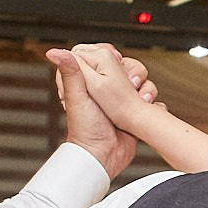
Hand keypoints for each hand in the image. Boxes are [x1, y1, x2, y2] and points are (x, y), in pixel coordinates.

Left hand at [46, 44, 155, 177]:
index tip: (116, 60)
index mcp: (88, 81)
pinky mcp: (134, 112)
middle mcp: (105, 89)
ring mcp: (121, 100)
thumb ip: (70, 72)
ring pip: (141, 82)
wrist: (103, 156)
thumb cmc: (86, 131)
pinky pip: (149, 100)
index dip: (111, 56)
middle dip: (132, 73)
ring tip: (139, 99)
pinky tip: (144, 108)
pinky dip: (152, 103)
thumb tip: (55, 52)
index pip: (101, 56)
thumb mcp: (77, 96)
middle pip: (125, 67)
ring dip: (145, 89)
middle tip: (128, 84)